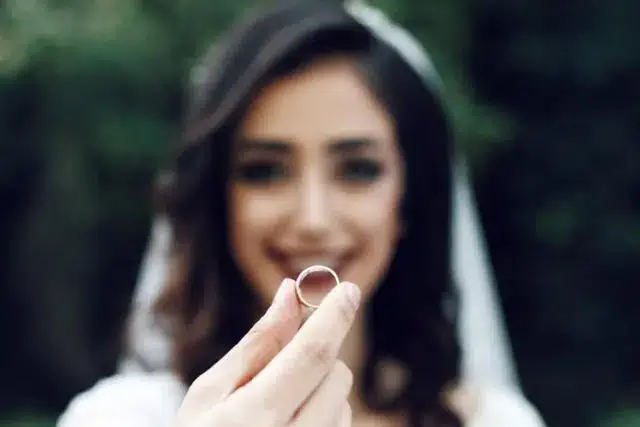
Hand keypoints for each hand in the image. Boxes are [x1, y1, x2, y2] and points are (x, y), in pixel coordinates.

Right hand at [172, 278, 361, 426]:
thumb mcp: (209, 393)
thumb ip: (255, 344)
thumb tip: (289, 293)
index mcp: (251, 419)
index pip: (311, 355)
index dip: (334, 317)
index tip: (348, 289)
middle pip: (336, 376)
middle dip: (319, 356)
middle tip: (283, 362)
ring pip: (344, 403)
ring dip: (321, 390)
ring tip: (277, 408)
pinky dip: (325, 416)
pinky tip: (290, 425)